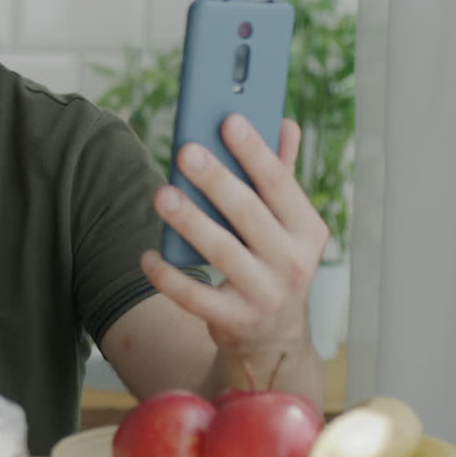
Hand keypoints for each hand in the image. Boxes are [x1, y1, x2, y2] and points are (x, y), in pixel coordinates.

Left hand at [140, 114, 329, 365]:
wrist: (274, 336)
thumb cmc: (271, 261)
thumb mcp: (285, 224)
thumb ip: (280, 176)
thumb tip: (285, 122)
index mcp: (307, 230)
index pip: (280, 185)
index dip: (255, 152)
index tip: (229, 120)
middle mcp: (292, 263)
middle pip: (248, 214)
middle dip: (216, 180)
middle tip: (184, 150)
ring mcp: (266, 295)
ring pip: (222, 251)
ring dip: (190, 221)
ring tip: (162, 195)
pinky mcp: (235, 321)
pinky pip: (196, 296)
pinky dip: (170, 276)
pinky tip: (148, 255)